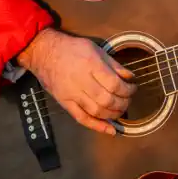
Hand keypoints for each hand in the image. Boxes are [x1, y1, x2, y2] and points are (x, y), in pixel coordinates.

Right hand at [17, 29, 135, 134]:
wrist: (44, 52)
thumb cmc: (71, 48)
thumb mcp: (96, 49)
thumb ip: (113, 64)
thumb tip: (130, 77)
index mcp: (91, 65)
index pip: (114, 84)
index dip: (128, 90)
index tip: (133, 89)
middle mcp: (81, 81)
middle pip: (107, 100)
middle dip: (123, 104)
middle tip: (128, 101)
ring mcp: (72, 94)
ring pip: (97, 111)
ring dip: (113, 115)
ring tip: (120, 111)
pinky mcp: (65, 103)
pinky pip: (82, 118)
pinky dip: (97, 126)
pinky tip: (110, 130)